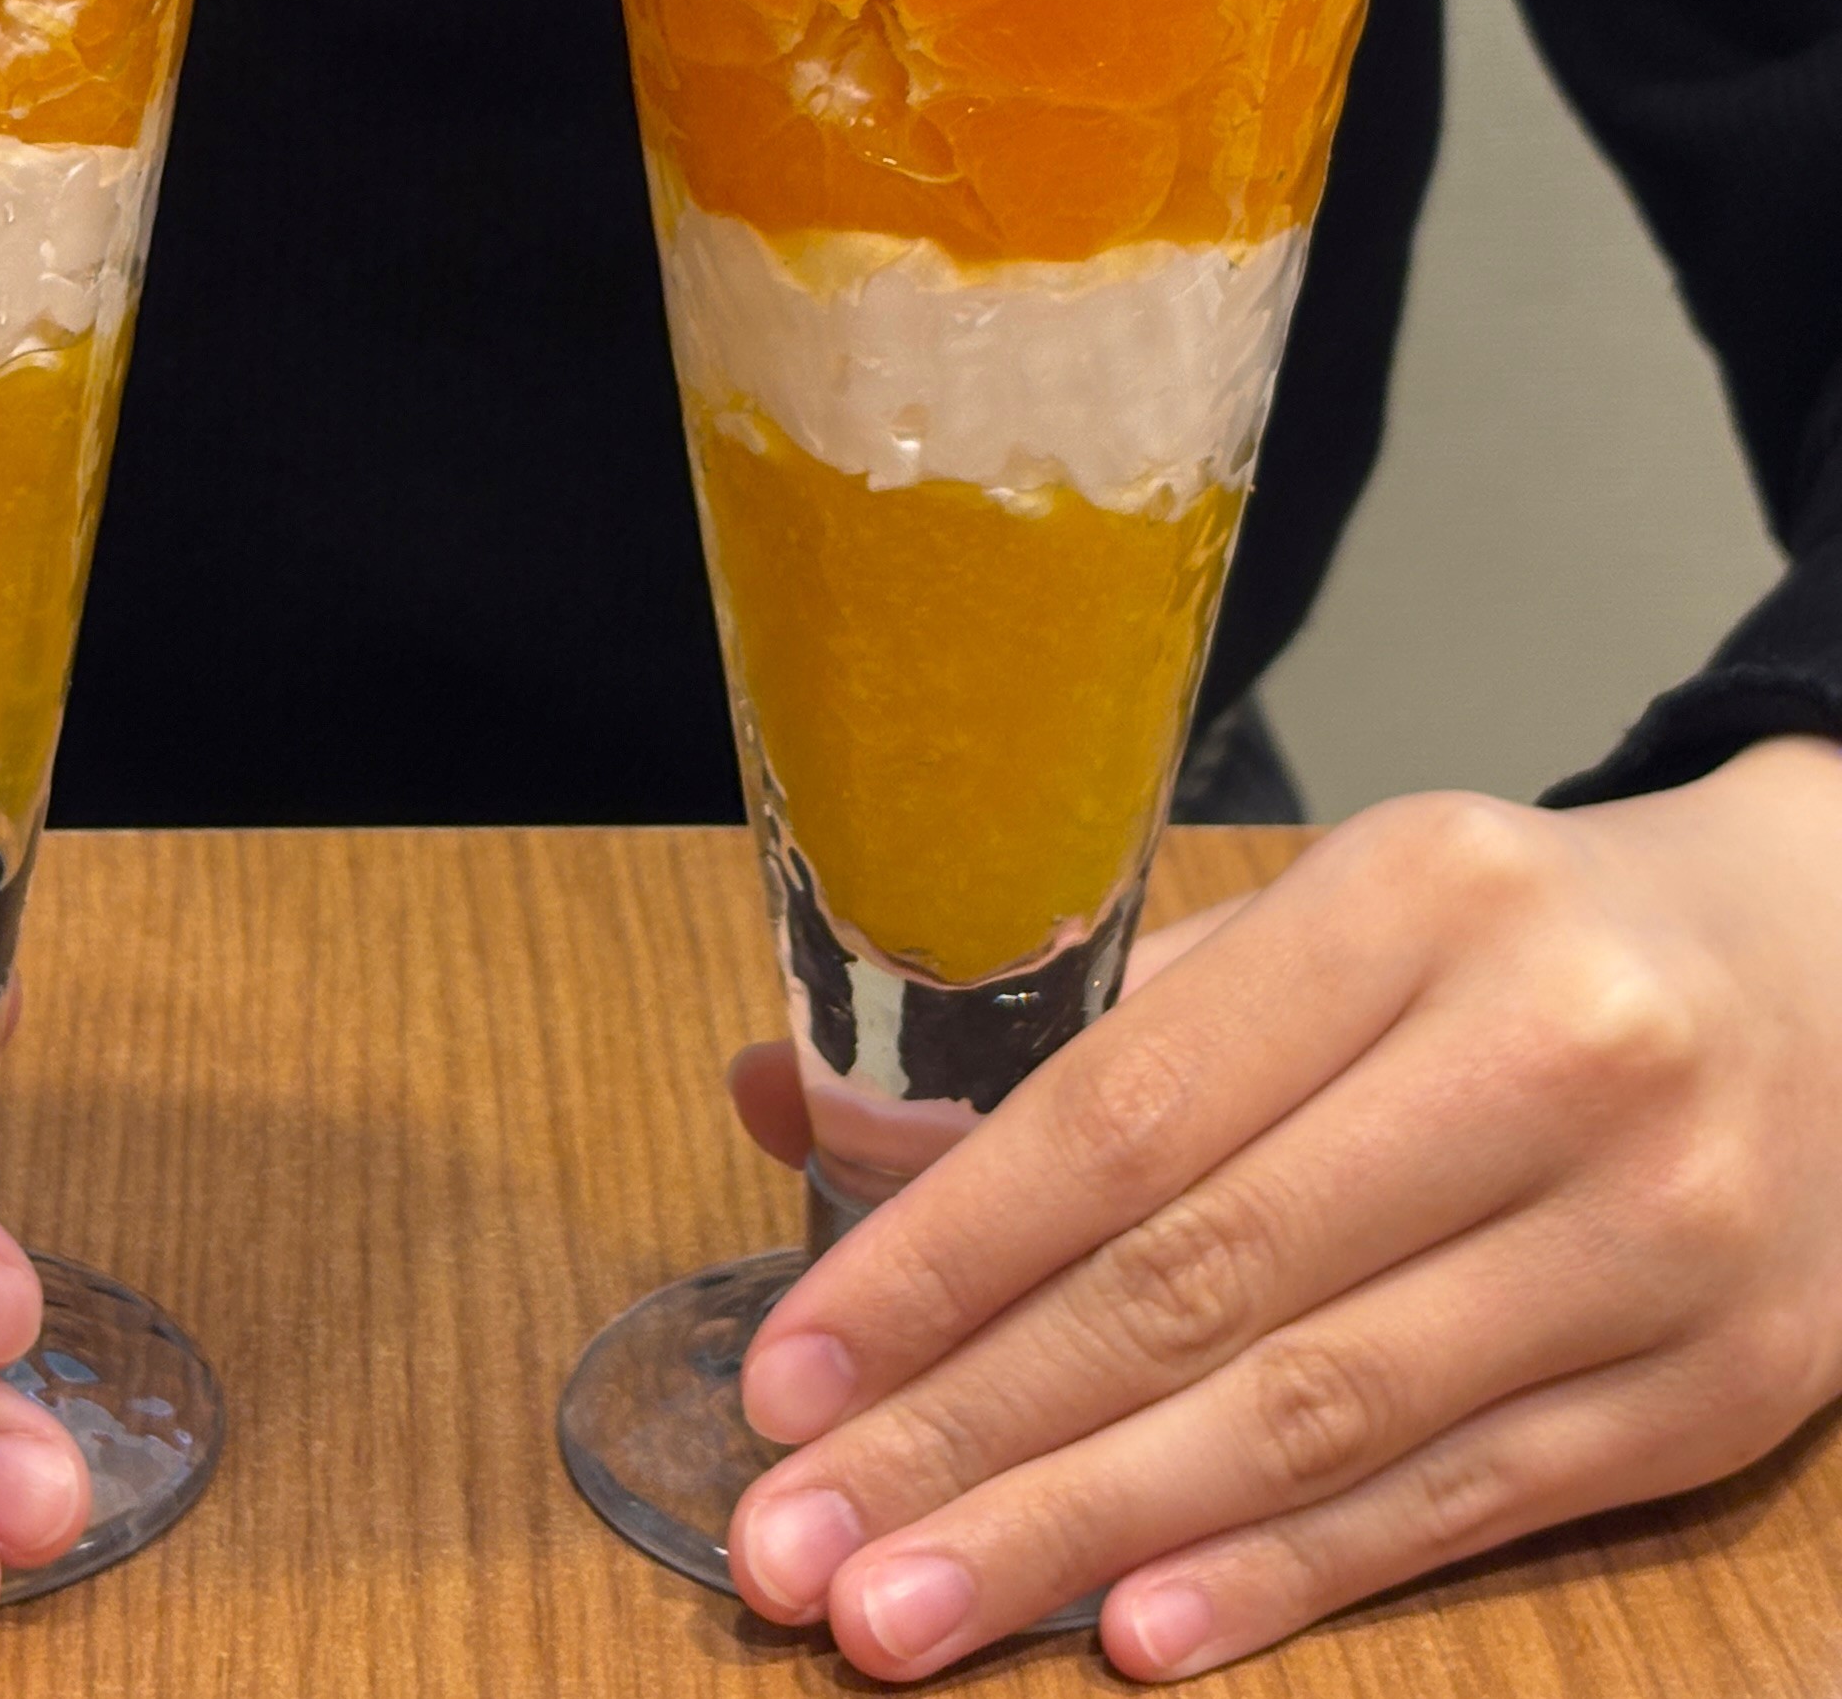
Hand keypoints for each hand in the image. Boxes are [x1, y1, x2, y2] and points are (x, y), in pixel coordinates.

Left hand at [721, 742, 1841, 1678]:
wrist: (1839, 980)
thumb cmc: (1520, 950)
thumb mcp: (1319, 923)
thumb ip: (1081, 1026)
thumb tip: (795, 1105)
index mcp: (1412, 902)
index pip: (1126, 1110)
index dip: (941, 1256)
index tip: (792, 1372)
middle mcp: (1541, 1058)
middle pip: (1200, 1281)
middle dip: (971, 1429)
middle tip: (796, 1545)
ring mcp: (1647, 1237)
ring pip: (1314, 1415)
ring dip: (1083, 1534)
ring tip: (907, 1614)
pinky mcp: (1716, 1392)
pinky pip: (1457, 1504)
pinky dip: (1283, 1576)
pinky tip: (1133, 1630)